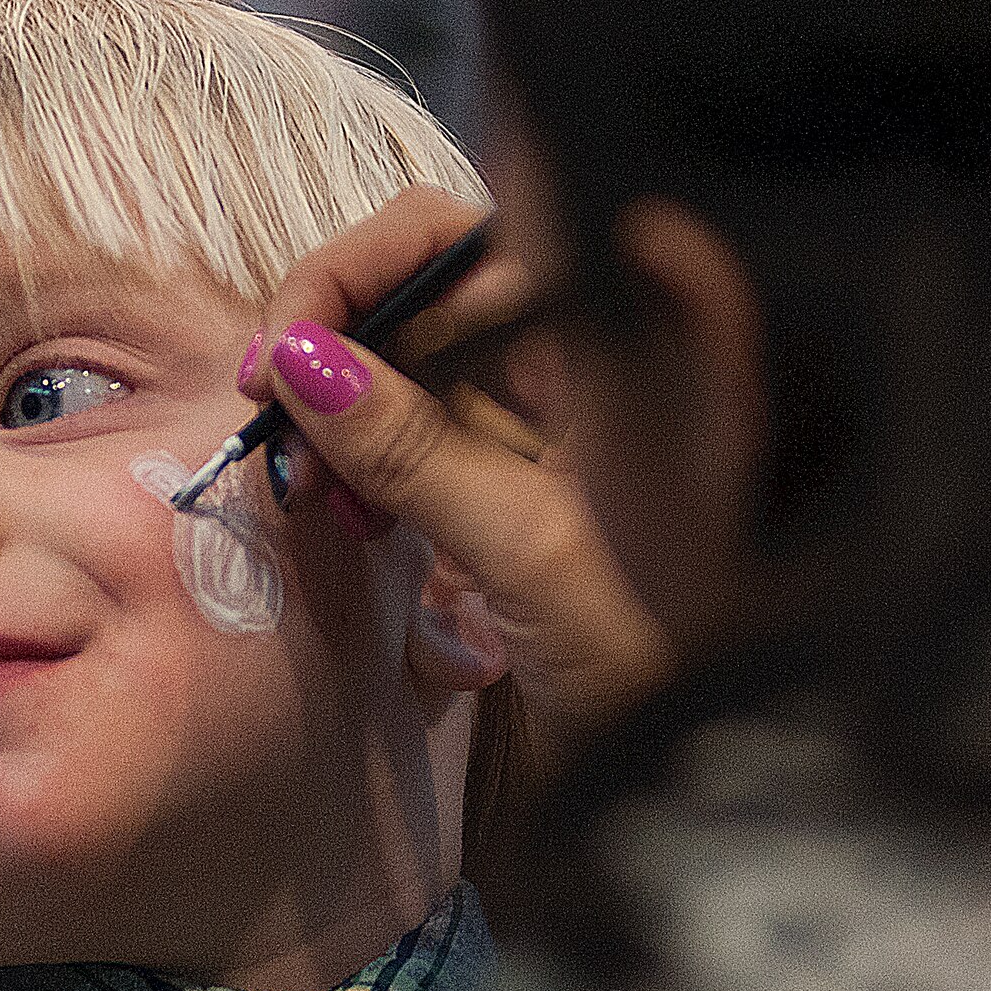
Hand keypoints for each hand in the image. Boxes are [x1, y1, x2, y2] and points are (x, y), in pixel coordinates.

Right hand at [242, 188, 671, 776]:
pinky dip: (381, 463)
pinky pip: (438, 430)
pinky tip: (354, 513)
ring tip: (312, 493)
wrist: (722, 754)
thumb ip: (417, 451)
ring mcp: (572, 407)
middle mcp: (604, 345)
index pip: (468, 235)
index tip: (285, 347)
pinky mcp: (541, 467)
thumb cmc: (677, 660)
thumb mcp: (535, 552)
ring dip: (346, 414)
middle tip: (269, 419)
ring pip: (423, 363)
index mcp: (636, 331)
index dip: (362, 268)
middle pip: (434, 289)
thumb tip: (299, 361)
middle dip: (338, 347)